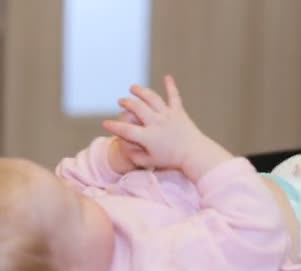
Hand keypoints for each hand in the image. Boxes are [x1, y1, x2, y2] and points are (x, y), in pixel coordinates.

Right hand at [103, 76, 231, 180]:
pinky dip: (170, 86)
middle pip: (137, 107)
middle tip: (121, 102)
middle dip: (126, 103)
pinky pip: (174, 96)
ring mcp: (168, 115)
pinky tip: (167, 77)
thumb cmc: (172, 160)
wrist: (195, 154)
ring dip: (141, 91)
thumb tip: (124, 147)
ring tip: (133, 88)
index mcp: (148, 137)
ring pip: (152, 98)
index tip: (105, 123)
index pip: (126, 130)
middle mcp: (157, 123)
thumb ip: (135, 156)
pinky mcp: (179, 112)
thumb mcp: (150, 162)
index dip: (114, 126)